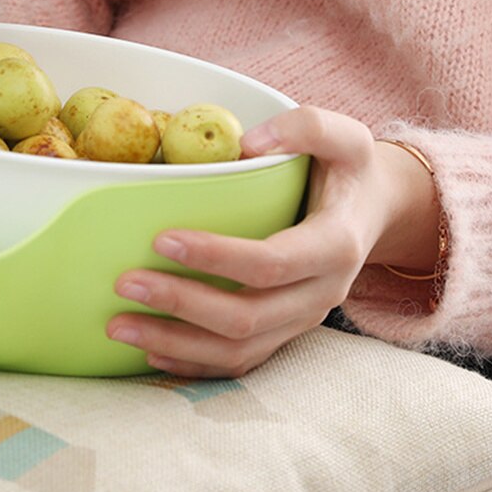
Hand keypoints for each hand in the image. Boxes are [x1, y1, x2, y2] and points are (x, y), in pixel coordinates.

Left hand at [106, 107, 439, 377]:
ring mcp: (302, 321)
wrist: (373, 213)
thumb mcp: (344, 135)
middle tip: (124, 282)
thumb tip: (247, 145)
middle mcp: (322, 294)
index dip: (216, 257)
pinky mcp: (285, 334)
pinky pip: (241, 364)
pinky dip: (193, 364)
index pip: (271, 263)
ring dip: (175, 343)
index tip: (162, 239)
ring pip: (239, 351)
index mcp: (335, 246)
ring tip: (118, 326)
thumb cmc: (348, 170)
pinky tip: (149, 351)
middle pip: (247, 317)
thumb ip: (306, 127)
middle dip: (181, 305)